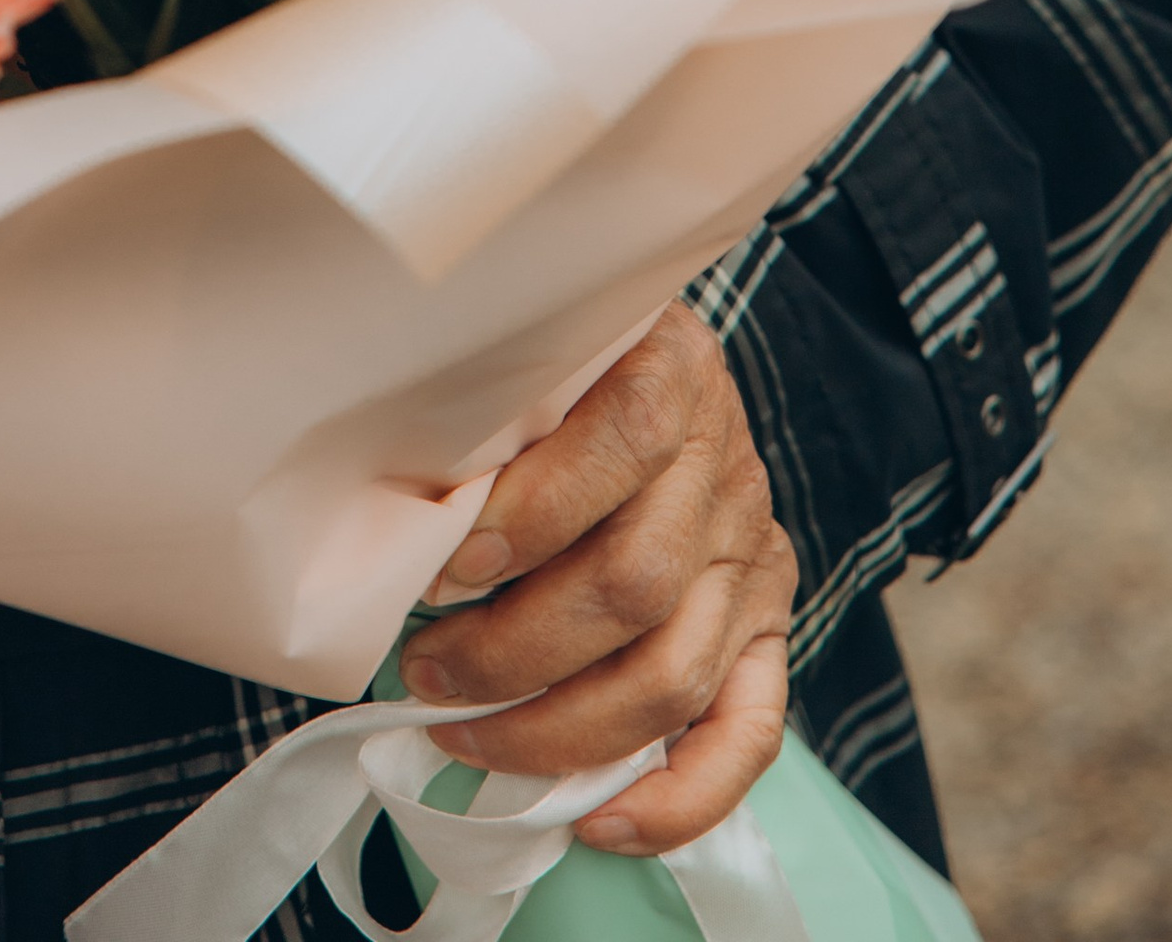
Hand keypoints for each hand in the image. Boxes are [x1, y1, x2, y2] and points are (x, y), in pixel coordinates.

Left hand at [397, 303, 794, 858]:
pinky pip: (749, 733)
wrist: (648, 364)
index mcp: (673, 369)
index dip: (534, 512)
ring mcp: (751, 555)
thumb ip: (489, 411)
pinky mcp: (766, 628)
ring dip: (557, 726)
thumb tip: (405, 523)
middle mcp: (726, 467)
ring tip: (463, 730)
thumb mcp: (527, 351)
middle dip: (514, 649)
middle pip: (636, 582)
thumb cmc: (552, 368)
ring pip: (672, 672)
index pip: (625, 437)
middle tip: (424, 668)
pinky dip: (678, 797)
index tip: (445, 566)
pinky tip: (596, 819)